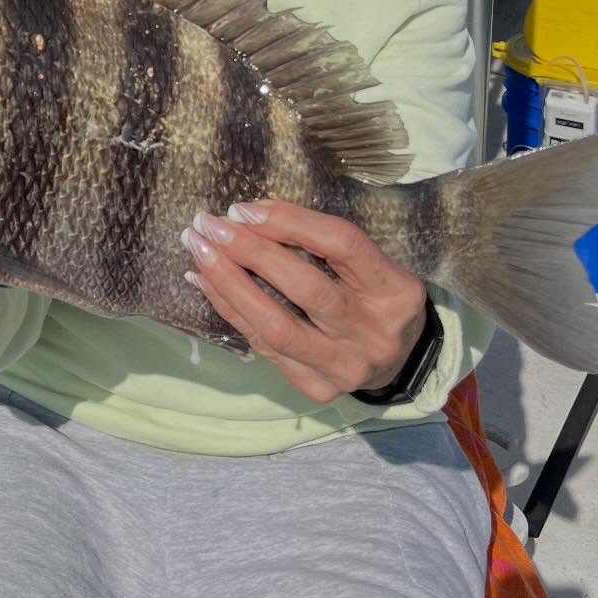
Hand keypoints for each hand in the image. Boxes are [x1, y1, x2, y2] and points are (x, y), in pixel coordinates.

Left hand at [184, 201, 428, 405]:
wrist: (399, 363)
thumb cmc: (373, 297)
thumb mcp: (367, 263)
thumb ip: (320, 241)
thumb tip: (245, 218)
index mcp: (394, 290)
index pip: (342, 244)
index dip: (290, 222)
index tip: (243, 209)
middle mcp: (374, 333)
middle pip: (306, 287)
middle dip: (250, 251)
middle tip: (209, 225)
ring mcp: (345, 366)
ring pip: (277, 326)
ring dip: (229, 284)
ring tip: (197, 252)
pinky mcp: (317, 388)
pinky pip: (264, 347)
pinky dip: (231, 310)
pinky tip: (205, 282)